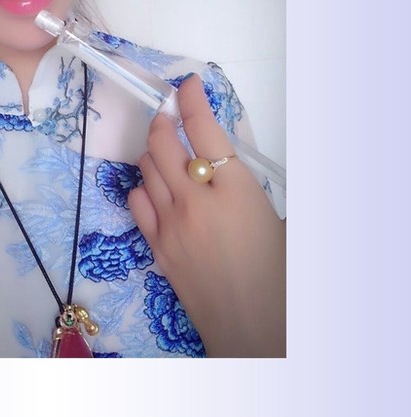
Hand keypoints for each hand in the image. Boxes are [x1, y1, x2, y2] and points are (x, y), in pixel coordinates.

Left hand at [128, 74, 284, 356]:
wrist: (256, 332)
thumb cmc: (280, 277)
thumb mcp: (278, 220)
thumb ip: (249, 187)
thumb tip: (228, 166)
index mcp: (235, 190)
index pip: (203, 128)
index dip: (191, 100)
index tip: (187, 85)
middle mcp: (196, 201)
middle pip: (163, 143)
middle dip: (163, 120)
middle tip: (169, 113)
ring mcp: (171, 224)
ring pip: (146, 169)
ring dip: (153, 151)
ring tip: (165, 148)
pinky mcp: (157, 247)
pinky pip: (137, 203)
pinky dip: (142, 187)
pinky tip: (154, 188)